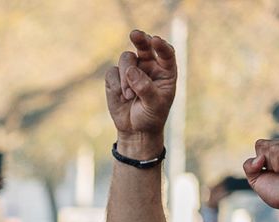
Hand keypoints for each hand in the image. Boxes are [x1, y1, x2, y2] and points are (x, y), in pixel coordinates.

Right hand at [104, 29, 176, 146]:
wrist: (136, 130)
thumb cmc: (151, 116)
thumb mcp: (154, 104)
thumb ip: (145, 87)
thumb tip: (131, 71)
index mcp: (165, 70)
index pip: (166, 52)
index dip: (161, 46)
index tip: (155, 41)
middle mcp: (149, 65)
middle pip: (144, 45)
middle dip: (140, 39)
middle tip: (135, 34)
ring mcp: (132, 69)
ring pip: (126, 59)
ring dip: (126, 76)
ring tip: (129, 96)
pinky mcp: (116, 77)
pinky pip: (112, 72)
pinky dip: (116, 84)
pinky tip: (122, 97)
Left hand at [244, 137, 278, 217]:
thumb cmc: (278, 193)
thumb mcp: (256, 179)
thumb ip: (249, 166)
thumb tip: (259, 158)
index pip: (260, 144)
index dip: (260, 162)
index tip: (272, 172)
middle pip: (266, 146)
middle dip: (269, 164)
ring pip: (275, 148)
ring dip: (277, 166)